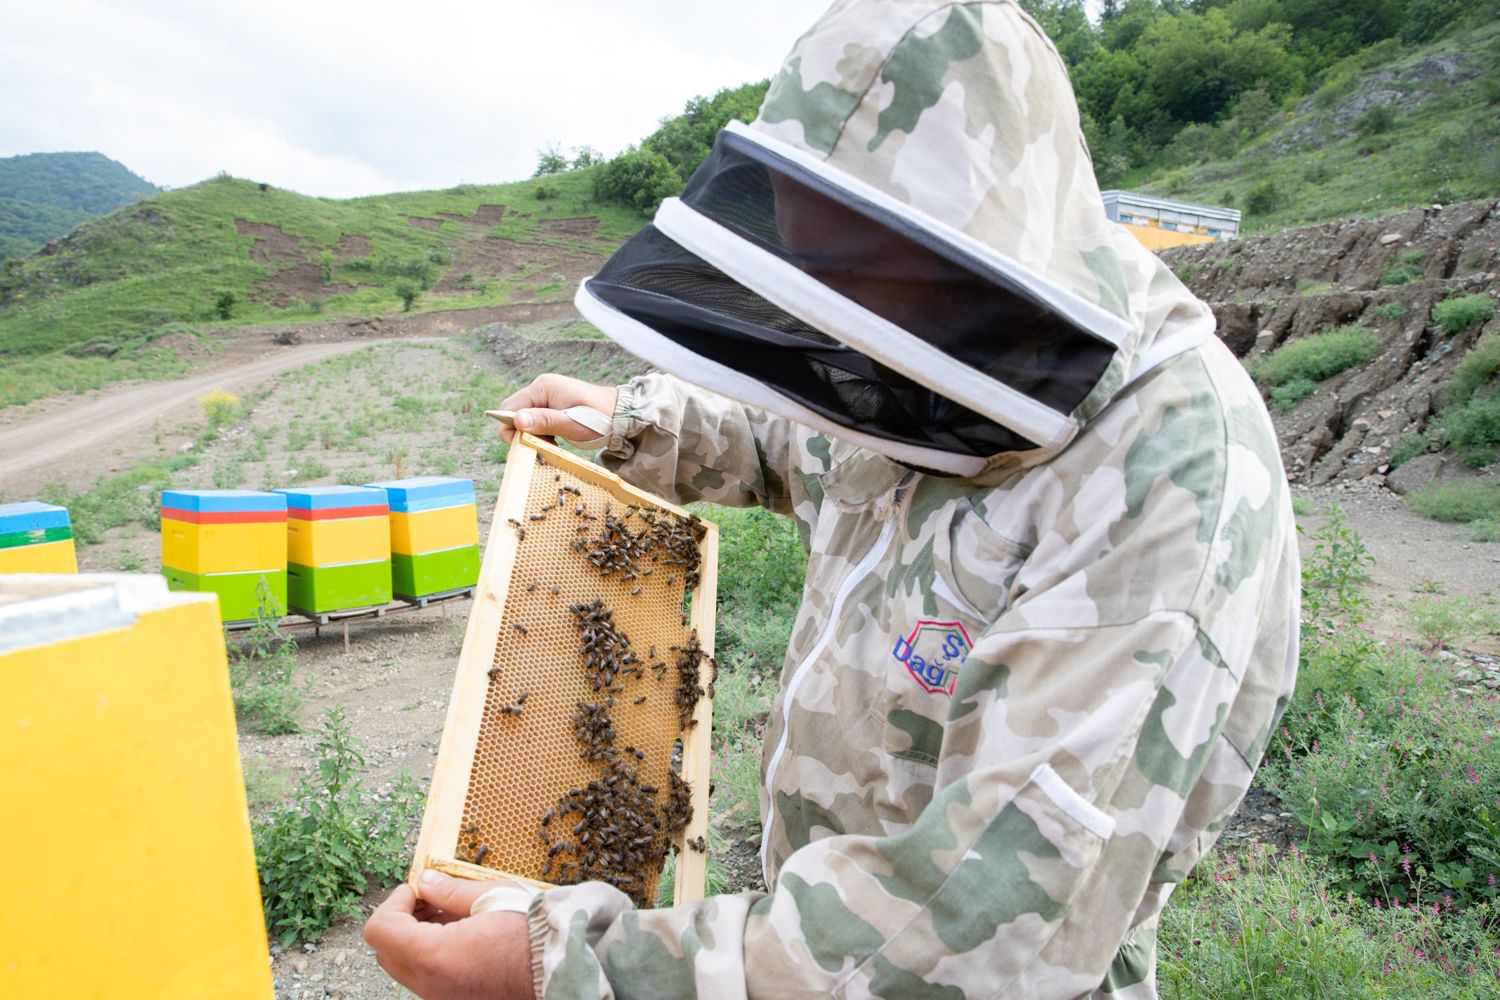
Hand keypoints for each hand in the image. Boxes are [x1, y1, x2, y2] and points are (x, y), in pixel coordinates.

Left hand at [363, 870, 534, 998]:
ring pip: (407, 967)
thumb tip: (425, 882)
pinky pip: (429, 978)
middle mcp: (432, 986)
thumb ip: (449, 891)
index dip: (394, 902)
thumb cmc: (534, 934)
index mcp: (435, 957)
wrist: (564, 967)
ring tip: (453, 915)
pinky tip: (463, 935)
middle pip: (386, 953)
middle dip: (401, 921)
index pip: (381, 930)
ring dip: (417, 938)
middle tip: (428, 900)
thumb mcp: (491, 897)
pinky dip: (434, 954)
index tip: (415, 889)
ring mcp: (443, 999)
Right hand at [497, 374, 617, 445]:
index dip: (509, 428)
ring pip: (524, 419)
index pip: (509, 407)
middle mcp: (541, 389)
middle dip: (521, 433)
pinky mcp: (552, 406)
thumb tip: (516, 421)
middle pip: (514, 413)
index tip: (522, 445)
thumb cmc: (599, 418)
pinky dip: (539, 433)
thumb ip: (544, 421)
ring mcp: (546, 397)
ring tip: (550, 444)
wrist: (620, 415)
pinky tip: (553, 441)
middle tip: (539, 446)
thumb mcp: (571, 423)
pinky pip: (535, 421)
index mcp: (542, 387)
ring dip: (531, 435)